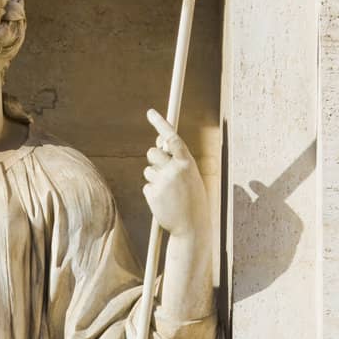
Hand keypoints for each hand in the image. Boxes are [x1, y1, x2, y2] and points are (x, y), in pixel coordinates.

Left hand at [142, 109, 208, 241]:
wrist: (191, 225)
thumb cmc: (192, 198)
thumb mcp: (190, 175)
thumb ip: (177, 160)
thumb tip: (157, 144)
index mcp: (187, 162)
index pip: (172, 137)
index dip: (160, 124)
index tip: (150, 113)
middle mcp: (174, 169)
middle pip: (152, 153)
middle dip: (154, 158)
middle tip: (163, 170)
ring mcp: (162, 182)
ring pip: (148, 170)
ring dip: (154, 177)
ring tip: (168, 192)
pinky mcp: (152, 194)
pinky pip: (146, 186)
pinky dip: (153, 192)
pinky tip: (164, 201)